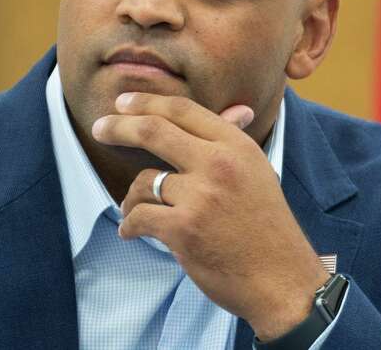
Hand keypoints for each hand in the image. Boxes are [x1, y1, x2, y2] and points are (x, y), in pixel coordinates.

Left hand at [91, 92, 329, 340]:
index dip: (148, 102)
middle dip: (119, 127)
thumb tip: (238, 110)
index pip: (184, 111)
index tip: (124, 102)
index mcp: (237, 147)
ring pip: (144, 181)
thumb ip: (236, 142)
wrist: (281, 278)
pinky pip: (139, 217)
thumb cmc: (268, 227)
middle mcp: (219, 164)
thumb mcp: (258, 173)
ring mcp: (200, 197)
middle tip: (100, 128)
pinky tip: (133, 232)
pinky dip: (130, 226)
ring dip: (132, 198)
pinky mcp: (184, 229)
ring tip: (139, 211)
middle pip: (154, 131)